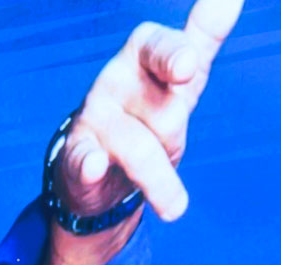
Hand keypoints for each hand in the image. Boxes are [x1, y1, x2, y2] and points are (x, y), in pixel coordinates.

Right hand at [59, 0, 242, 220]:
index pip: (160, 45)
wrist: (96, 172)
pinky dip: (90, 164)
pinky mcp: (78, 156)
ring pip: (139, 143)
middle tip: (189, 70)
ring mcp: (96, 119)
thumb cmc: (146, 118)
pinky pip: (85, 160)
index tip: (197, 44)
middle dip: (170, 69)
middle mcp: (119, 83)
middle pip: (156, 87)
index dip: (179, 43)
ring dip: (161, 179)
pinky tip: (95, 165)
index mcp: (144, 64)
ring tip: (176, 208)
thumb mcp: (178, 83)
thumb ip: (201, 41)